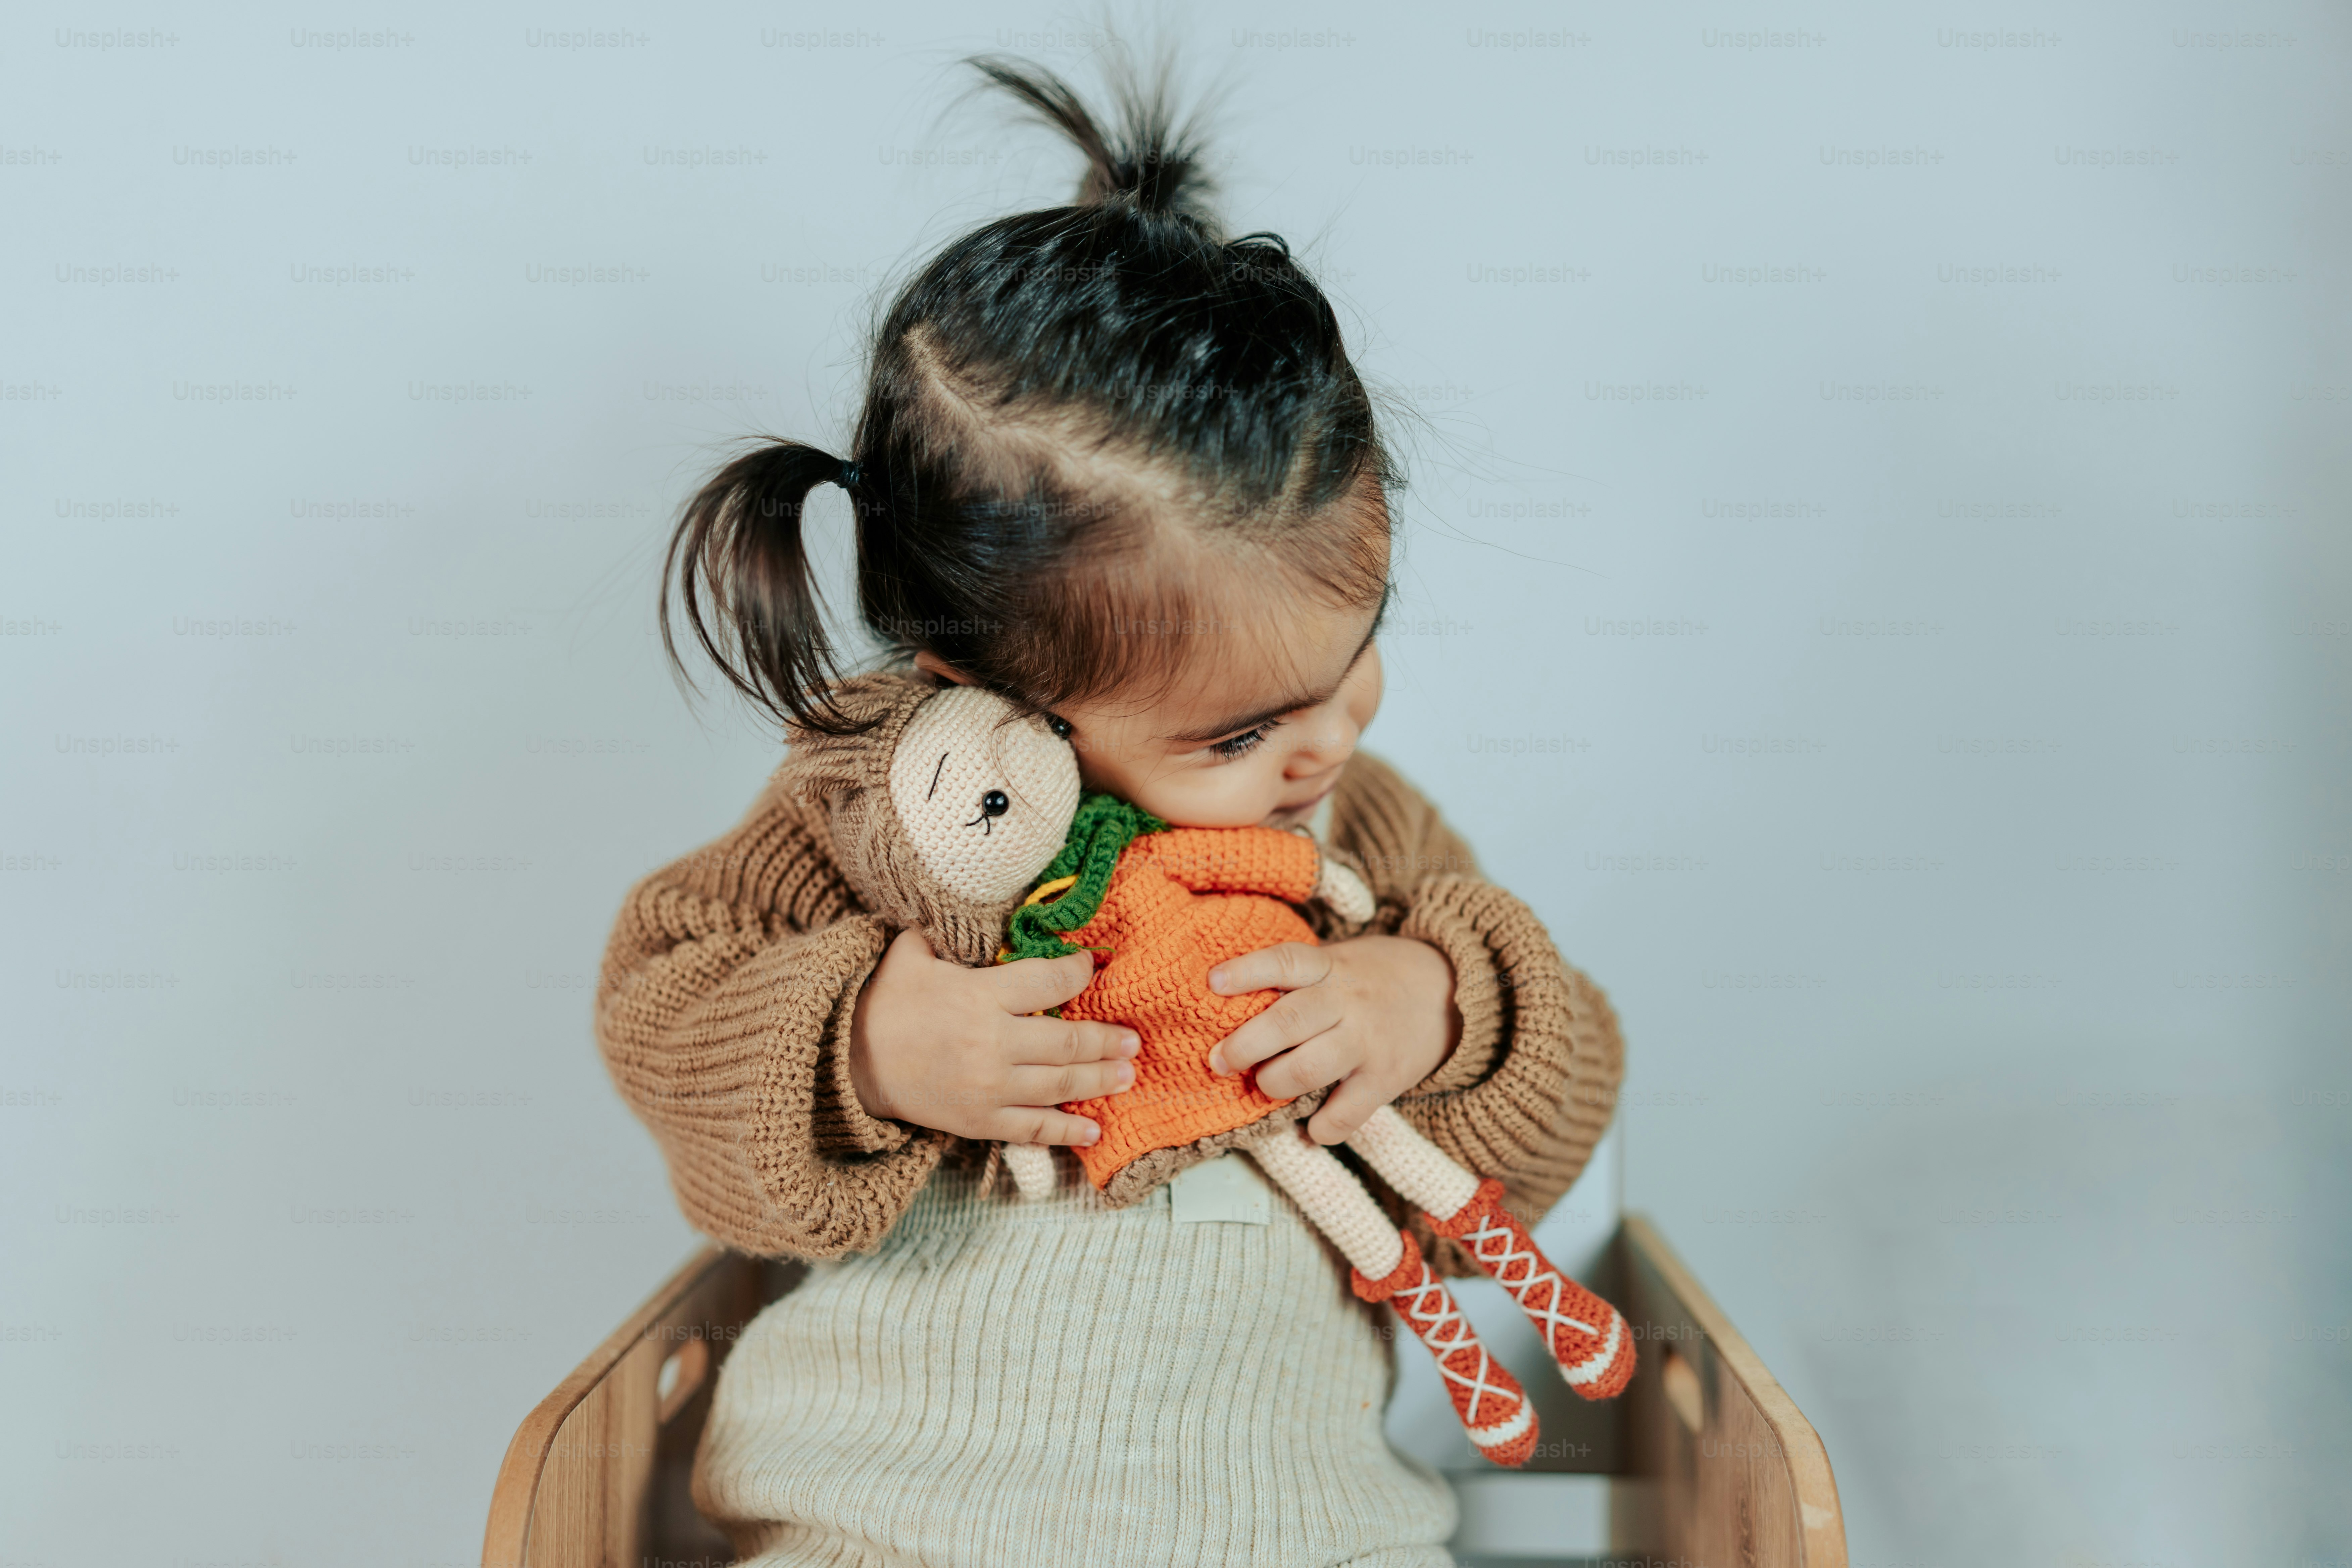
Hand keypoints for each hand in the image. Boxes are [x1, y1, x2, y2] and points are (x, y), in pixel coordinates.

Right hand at [847, 928, 1138, 1145]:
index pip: (1050, 981)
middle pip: (1068, 1040)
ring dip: (1101, 1081)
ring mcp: (989, 1088)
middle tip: (1134, 1039)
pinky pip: (1034, 1129)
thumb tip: (975, 901)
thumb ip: (950, 932)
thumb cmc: (886, 1002)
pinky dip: (1068, 1132)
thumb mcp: (913, 953)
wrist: (847, 1062)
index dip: (1080, 972)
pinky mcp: (980, 1122)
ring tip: (1127, 1075)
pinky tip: (1094, 1130)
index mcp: (980, 995)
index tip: (1094, 966)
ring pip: (1061, 1085)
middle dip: (1107, 1039)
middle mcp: (992, 1043)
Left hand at [1205, 933, 1462, 1144]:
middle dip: (1245, 1044)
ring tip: (1264, 1086)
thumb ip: (1300, 977)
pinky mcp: (1386, 1079)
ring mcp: (1368, 1042)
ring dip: (1275, 1083)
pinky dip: (1321, 1128)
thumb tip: (1230, 998)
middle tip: (1219, 1060)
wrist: (1454, 992)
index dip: (1247, 971)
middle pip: (1289, 1020)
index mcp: (1331, 967)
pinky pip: (1346, 1113)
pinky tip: (1310, 1127)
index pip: (1286, 961)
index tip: (1212, 982)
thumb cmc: (1377, 977)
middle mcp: (1347, 1002)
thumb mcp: (1341, 961)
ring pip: (1309, 1068)